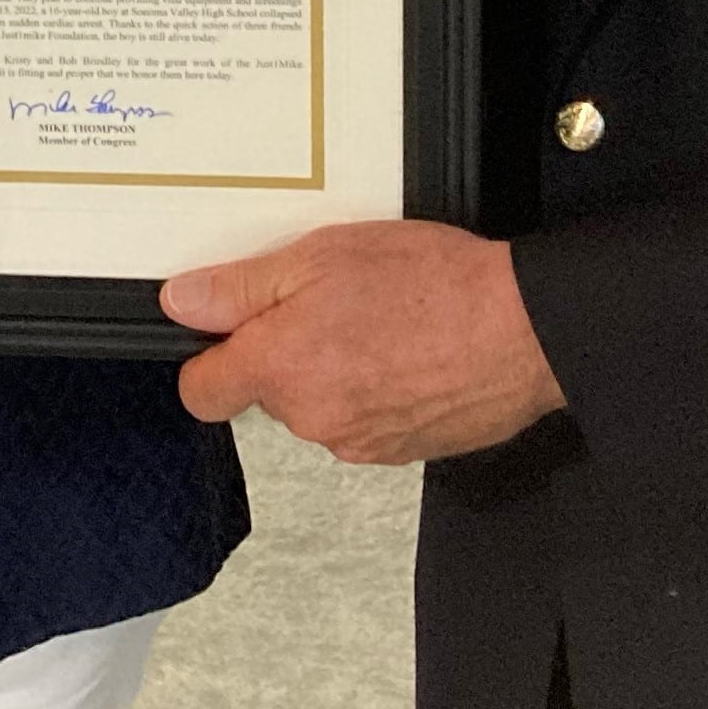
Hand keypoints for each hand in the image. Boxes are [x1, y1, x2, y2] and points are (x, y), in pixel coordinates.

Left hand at [162, 222, 564, 463]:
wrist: (526, 330)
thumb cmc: (431, 285)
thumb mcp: (320, 256)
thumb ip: (241, 289)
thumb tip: (181, 303)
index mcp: (280, 369)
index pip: (202, 393)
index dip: (209, 360)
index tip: (229, 332)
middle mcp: (313, 419)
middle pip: (270, 392)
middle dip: (288, 352)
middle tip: (334, 302)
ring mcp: (361, 443)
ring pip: (322, 405)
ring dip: (338, 370)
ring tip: (384, 323)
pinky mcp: (404, 452)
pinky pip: (368, 420)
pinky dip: (380, 391)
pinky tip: (412, 353)